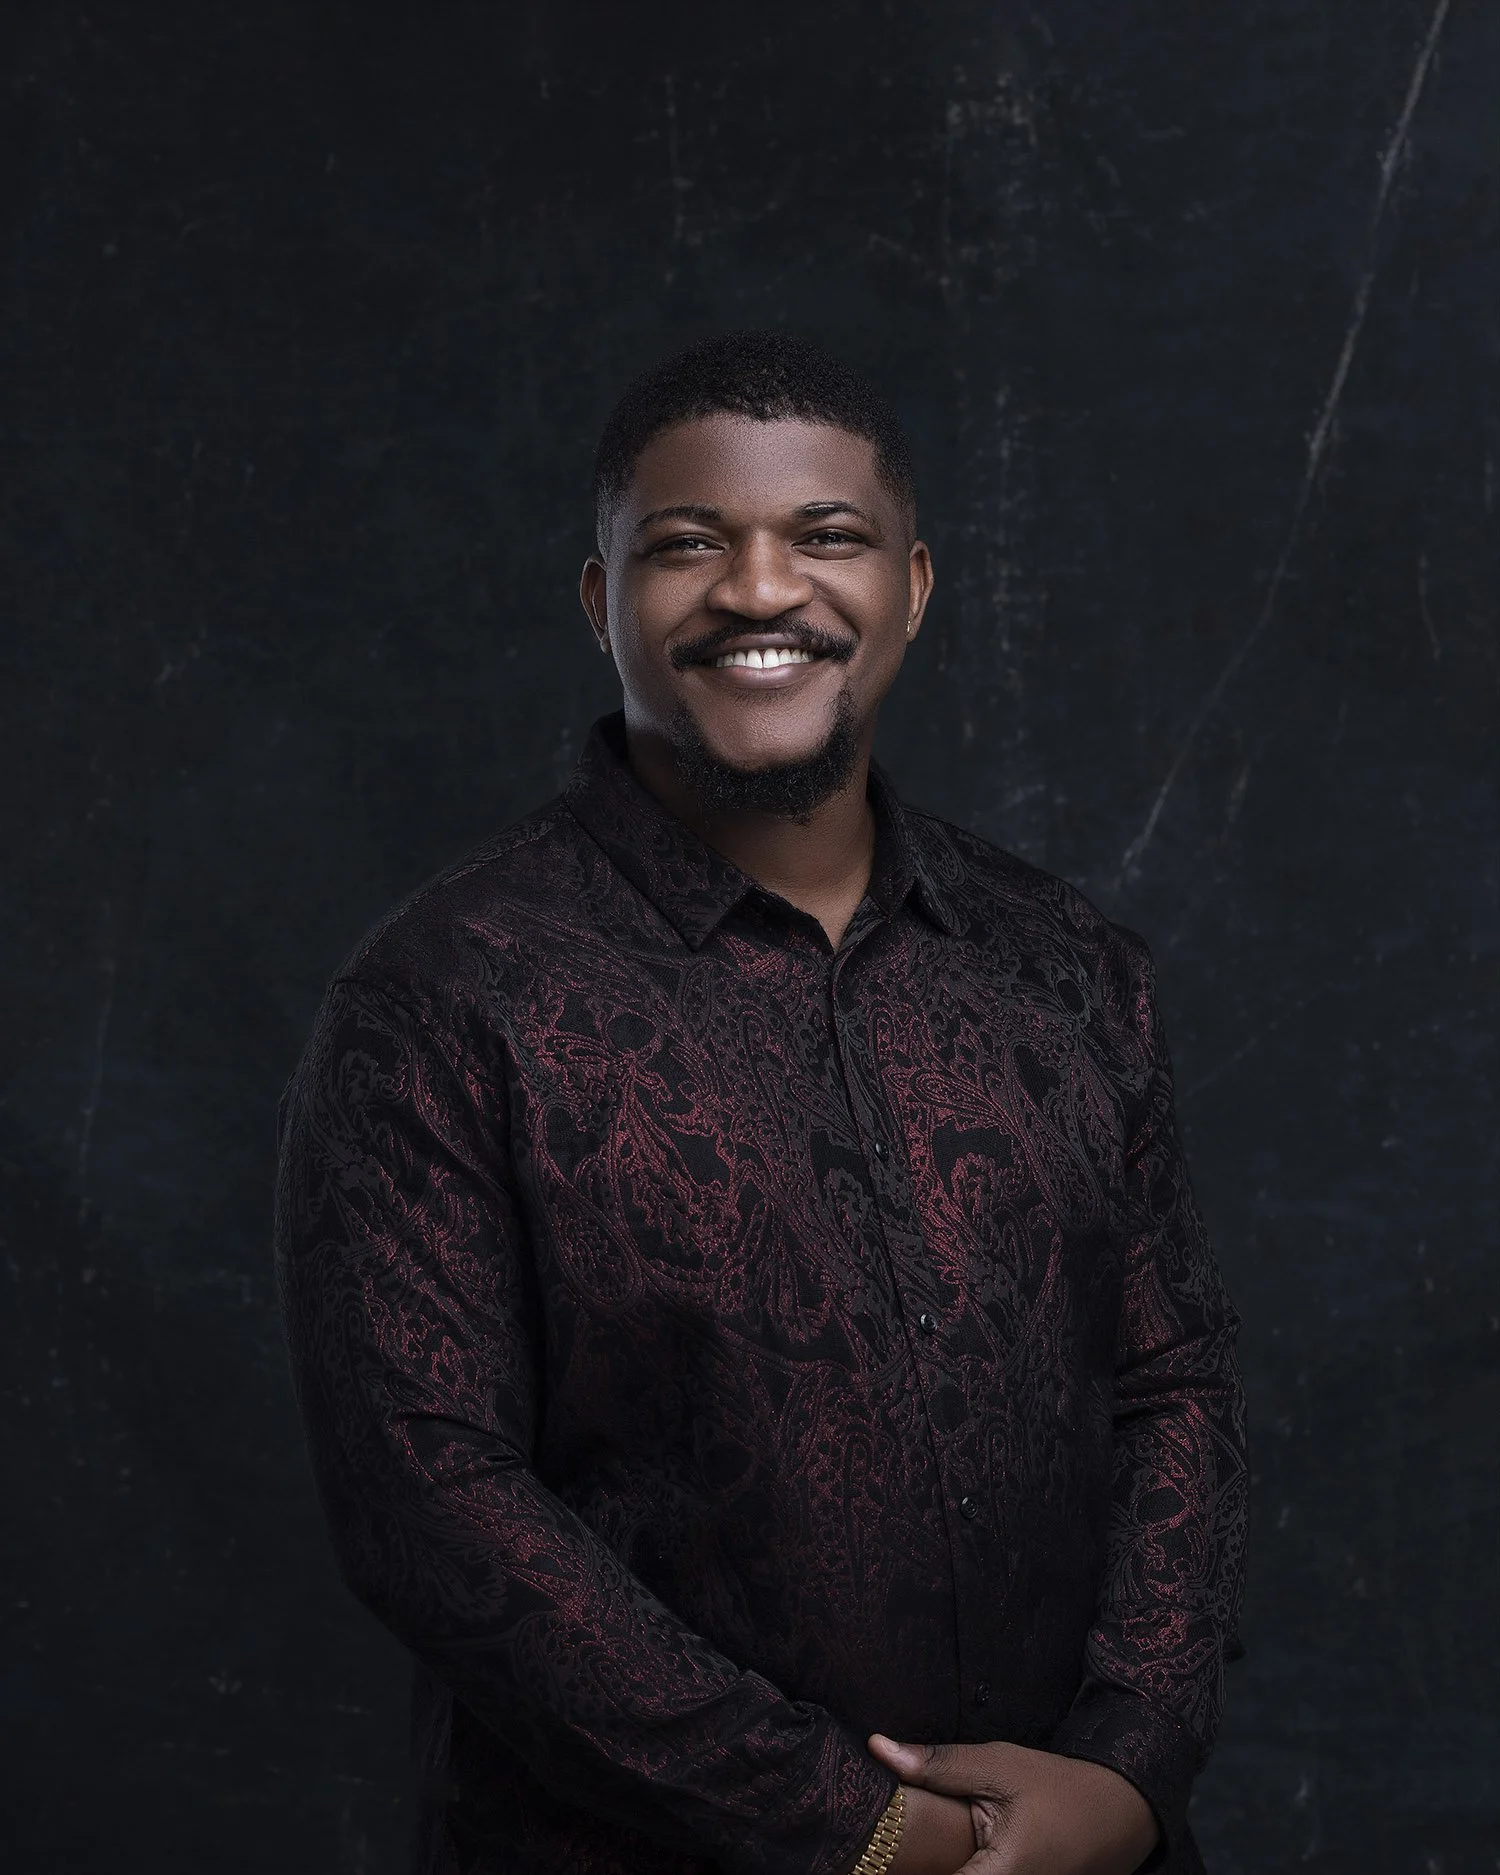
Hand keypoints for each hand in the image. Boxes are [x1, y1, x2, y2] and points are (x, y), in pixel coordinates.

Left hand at [867, 1734, 1159, 1874]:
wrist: (1120, 1813)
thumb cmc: (1059, 1787)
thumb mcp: (998, 1765)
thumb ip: (937, 1766)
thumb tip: (877, 1748)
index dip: (896, 1868)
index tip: (867, 1855)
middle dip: (914, 1868)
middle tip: (881, 1849)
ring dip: (934, 1869)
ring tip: (907, 1851)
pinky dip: (956, 1870)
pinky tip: (940, 1857)